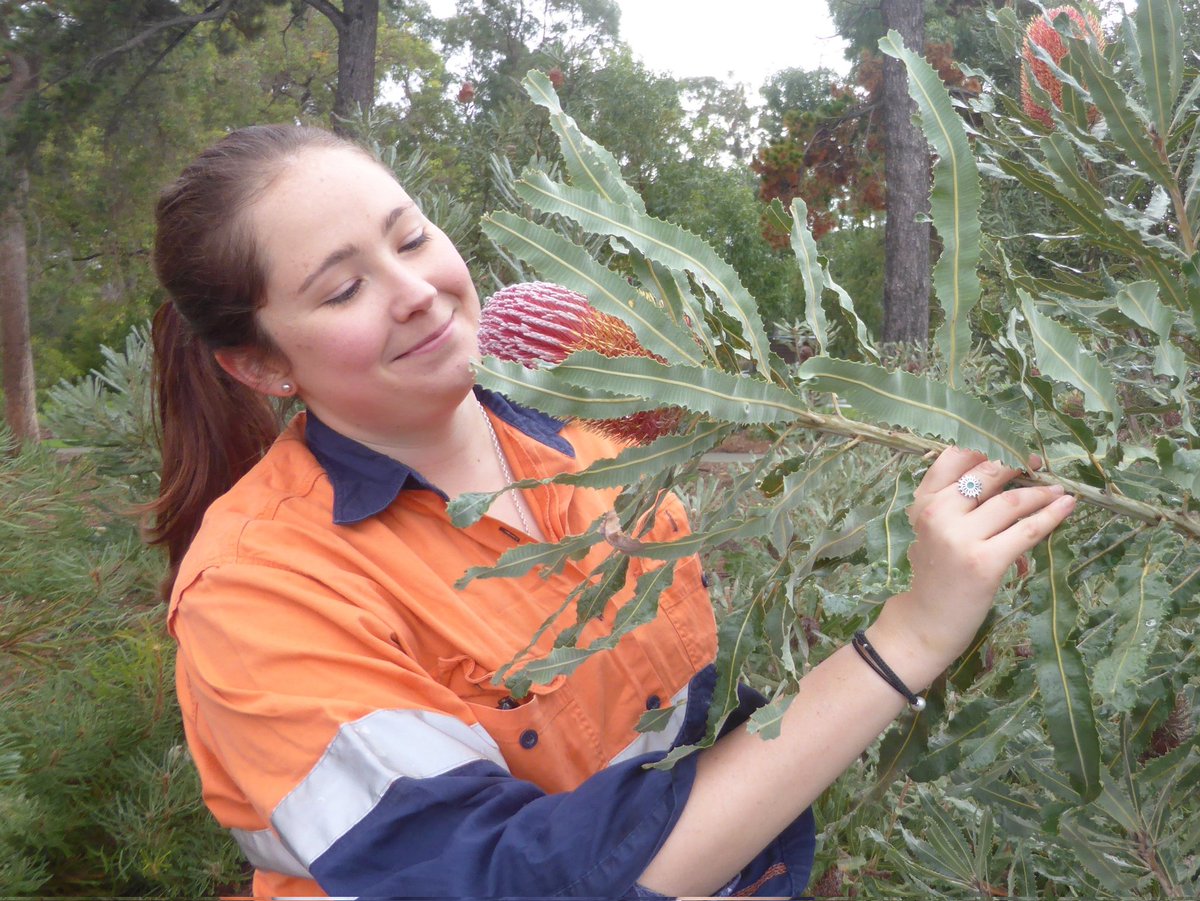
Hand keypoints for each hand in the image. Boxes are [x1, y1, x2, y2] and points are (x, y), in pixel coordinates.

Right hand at [877, 446, 1075, 670]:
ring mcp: (960, 538)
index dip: (986, 446)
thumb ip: (951, 500)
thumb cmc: (932, 573)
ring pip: (1011, 501)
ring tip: (1057, 489)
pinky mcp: (984, 562)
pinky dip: (1052, 516)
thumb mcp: (929, 529)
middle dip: (1018, 464)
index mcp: (922, 501)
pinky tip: (1066, 507)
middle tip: (1038, 463)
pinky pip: (1027, 531)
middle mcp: (938, 513)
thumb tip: (996, 470)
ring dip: (1041, 492)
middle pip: (987, 474)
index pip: (954, 457)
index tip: (1010, 446)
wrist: (923, 621)